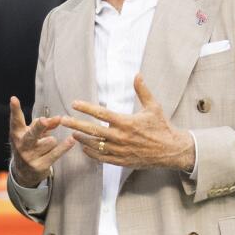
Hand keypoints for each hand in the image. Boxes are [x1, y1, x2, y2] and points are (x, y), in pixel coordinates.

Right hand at [8, 96, 75, 183]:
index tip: (13, 99)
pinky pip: (56, 153)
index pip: (15, 120)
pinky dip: (64, 146)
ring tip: (46, 145)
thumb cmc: (30, 146)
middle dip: (39, 127)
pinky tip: (72, 140)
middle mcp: (21, 145)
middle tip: (45, 121)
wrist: (24, 173)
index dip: (15, 110)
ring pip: (50, 141)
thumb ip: (46, 124)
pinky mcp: (40, 166)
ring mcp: (30, 157)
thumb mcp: (34, 133)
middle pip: (32, 133)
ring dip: (52, 141)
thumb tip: (59, 118)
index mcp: (17, 134)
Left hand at [60, 75, 194, 172]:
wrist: (171, 150)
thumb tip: (137, 74)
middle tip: (63, 120)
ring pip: (95, 145)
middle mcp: (121, 137)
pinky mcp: (122, 161)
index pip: (101, 113)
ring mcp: (121, 150)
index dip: (86, 108)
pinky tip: (85, 148)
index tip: (74, 103)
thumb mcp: (153, 107)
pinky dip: (92, 153)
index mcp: (127, 122)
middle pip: (93, 130)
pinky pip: (102, 158)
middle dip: (76, 124)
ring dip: (82, 139)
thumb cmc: (161, 127)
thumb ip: (142, 91)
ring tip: (73, 133)